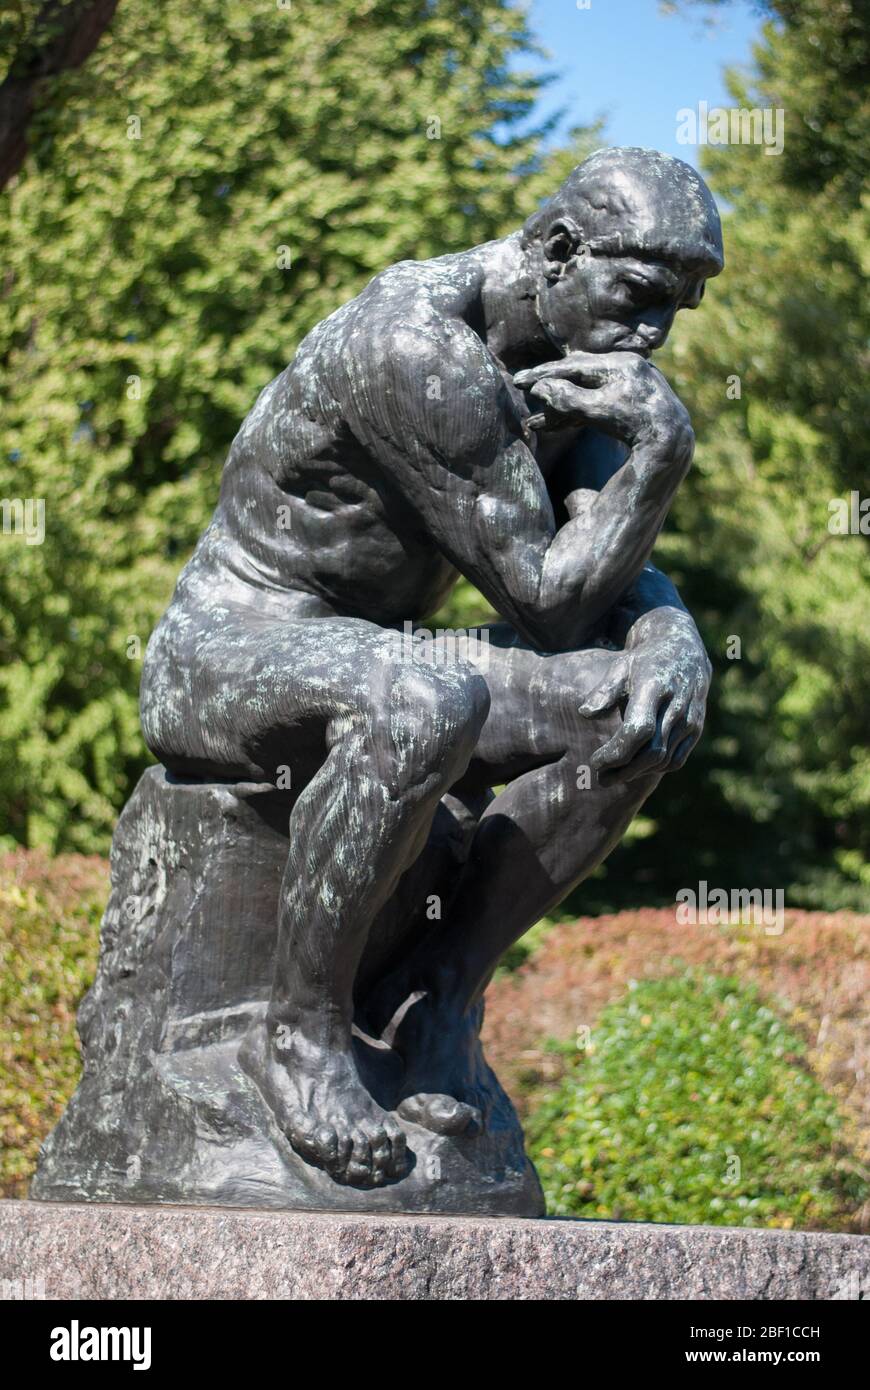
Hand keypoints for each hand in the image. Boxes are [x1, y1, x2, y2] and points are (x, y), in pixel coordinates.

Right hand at [514, 350, 692, 458]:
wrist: (670, 442)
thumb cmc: (634, 424)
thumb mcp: (597, 411)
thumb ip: (568, 399)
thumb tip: (540, 389)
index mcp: (618, 363)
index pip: (571, 366)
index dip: (543, 375)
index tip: (519, 381)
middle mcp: (624, 367)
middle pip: (576, 377)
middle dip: (549, 390)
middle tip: (522, 392)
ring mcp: (628, 383)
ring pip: (585, 393)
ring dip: (560, 409)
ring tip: (535, 424)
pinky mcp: (630, 400)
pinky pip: (596, 403)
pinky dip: (576, 414)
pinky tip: (556, 426)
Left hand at [578, 610, 710, 782]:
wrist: (683, 649)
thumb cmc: (642, 661)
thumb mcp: (620, 667)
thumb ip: (604, 691)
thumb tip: (585, 713)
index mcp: (655, 688)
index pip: (639, 730)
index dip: (617, 752)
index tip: (595, 762)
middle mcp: (677, 706)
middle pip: (652, 752)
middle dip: (623, 771)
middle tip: (599, 778)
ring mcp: (690, 719)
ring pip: (664, 760)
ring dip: (636, 773)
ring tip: (612, 776)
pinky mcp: (696, 728)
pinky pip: (676, 760)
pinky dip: (655, 769)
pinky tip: (635, 768)